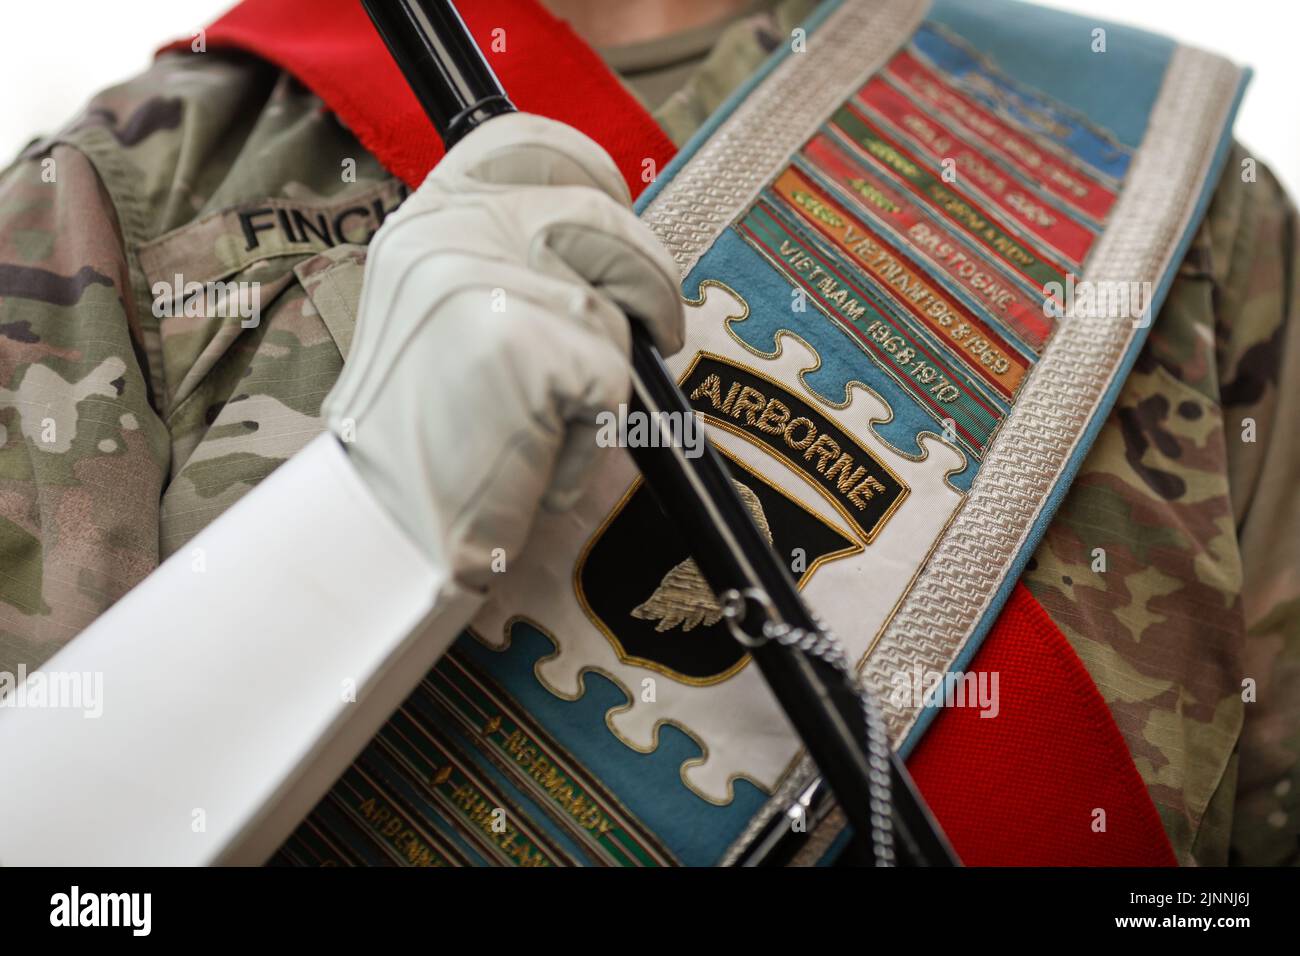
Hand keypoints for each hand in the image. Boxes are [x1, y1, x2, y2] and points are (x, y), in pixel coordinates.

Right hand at [323, 112, 683, 591]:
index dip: (589, 173)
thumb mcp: (442, 314)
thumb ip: (502, 259)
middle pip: (602, 217)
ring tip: (548, 419)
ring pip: (612, 306)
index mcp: (427, 218)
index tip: (614, 216)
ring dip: (608, 369)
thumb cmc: (428, 433)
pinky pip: (613, 380)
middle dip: (646, 278)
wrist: (385, 526)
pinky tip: (534, 459)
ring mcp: (485, 283)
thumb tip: (607, 242)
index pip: (528, 143)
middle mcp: (450, 234)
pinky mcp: (527, 346)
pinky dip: (591, 434)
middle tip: (652, 329)